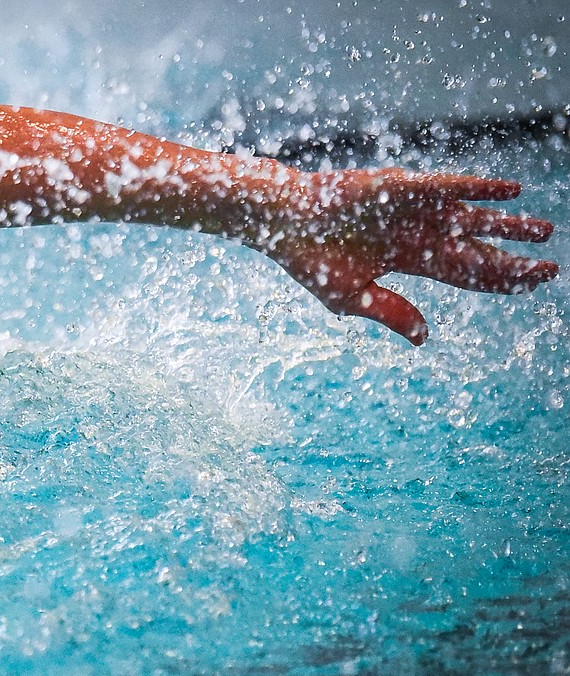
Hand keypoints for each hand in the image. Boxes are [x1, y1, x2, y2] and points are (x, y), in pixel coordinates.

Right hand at [266, 168, 556, 344]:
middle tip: (549, 269)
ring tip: (543, 229)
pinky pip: (449, 188)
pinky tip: (509, 192)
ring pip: (471, 218)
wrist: (281, 223)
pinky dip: (479, 189)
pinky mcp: (402, 187)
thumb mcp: (350, 297)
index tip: (533, 287)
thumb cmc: (309, 260)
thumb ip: (391, 312)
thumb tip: (425, 338)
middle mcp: (418, 233)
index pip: (464, 274)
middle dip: (512, 259)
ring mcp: (412, 209)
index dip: (499, 281)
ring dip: (507, 224)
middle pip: (476, 249)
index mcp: (407, 260)